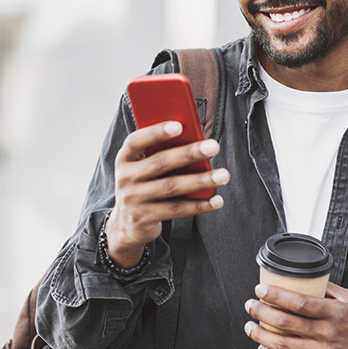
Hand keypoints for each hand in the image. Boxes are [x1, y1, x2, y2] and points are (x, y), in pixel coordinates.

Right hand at [106, 121, 228, 266]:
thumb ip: (160, 152)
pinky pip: (176, 209)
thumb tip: (196, 140)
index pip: (136, 141)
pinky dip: (199, 205)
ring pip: (171, 187)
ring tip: (223, 175)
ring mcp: (132, 199)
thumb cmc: (143, 184)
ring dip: (200, 180)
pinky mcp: (143, 218)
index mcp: (125, 157)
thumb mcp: (143, 166)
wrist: (126, 222)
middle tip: (214, 147)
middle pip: (160, 162)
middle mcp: (125, 177)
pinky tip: (216, 200)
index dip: (156, 132)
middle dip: (189, 153)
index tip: (179, 125)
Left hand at [243, 282, 347, 348]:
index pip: (299, 303)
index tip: (261, 290)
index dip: (275, 296)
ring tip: (250, 327)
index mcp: (335, 313)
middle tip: (251, 306)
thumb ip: (328, 289)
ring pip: (282, 345)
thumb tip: (304, 277)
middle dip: (261, 312)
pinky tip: (263, 347)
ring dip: (260, 335)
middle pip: (285, 323)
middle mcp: (328, 334)